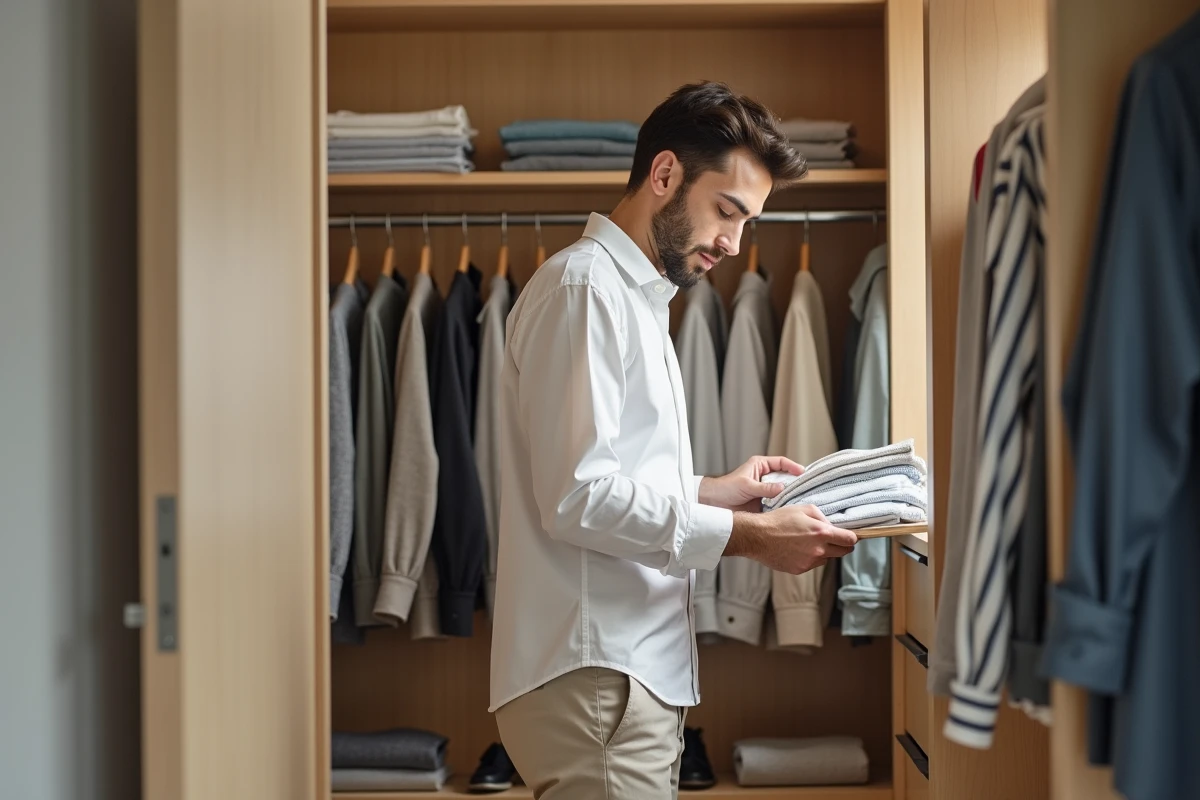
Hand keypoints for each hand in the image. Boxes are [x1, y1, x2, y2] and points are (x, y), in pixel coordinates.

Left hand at [698, 455, 804, 512]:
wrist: (714, 504)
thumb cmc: (726, 488)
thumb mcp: (746, 485)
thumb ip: (764, 487)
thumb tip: (782, 488)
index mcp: (760, 466)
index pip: (781, 463)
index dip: (792, 466)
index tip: (802, 472)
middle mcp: (765, 477)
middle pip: (785, 477)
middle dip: (794, 482)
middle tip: (805, 487)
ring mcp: (765, 490)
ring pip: (782, 491)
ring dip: (790, 495)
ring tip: (800, 499)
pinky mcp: (764, 503)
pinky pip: (777, 503)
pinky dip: (783, 505)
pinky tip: (790, 509)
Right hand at [725, 503, 857, 574]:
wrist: (757, 536)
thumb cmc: (778, 520)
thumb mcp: (803, 508)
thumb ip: (821, 517)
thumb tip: (831, 525)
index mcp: (822, 533)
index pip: (850, 540)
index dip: (853, 537)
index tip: (851, 536)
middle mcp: (818, 550)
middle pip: (843, 552)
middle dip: (842, 545)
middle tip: (835, 539)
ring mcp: (809, 562)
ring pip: (827, 559)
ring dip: (824, 552)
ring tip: (808, 542)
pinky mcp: (799, 569)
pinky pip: (812, 564)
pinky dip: (809, 558)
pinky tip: (797, 549)